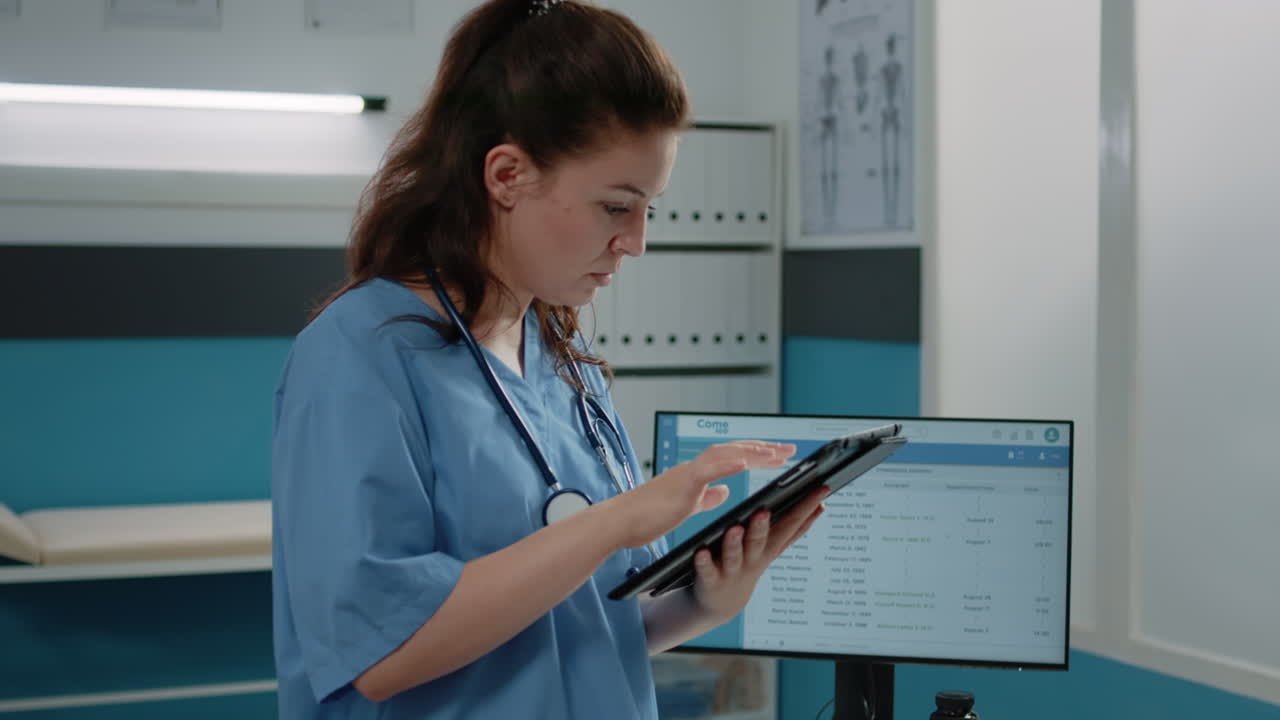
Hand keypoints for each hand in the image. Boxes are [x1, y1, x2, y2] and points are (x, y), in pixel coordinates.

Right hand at [603, 440, 794, 549]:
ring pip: (724, 454)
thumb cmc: (647, 517)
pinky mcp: (681, 485)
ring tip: (776, 455)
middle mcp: (694, 468)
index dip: (758, 454)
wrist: (620, 523)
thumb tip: (726, 490)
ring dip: (752, 452)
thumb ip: (706, 496)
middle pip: (735, 450)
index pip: (733, 457)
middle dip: (764, 449)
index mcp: (697, 474)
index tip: (781, 455)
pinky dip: (728, 463)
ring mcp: (688, 474)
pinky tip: (746, 463)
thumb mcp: (686, 506)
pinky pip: (708, 469)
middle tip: (791, 450)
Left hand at [690, 484, 829, 624]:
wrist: (721, 604)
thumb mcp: (773, 547)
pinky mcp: (710, 580)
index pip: (791, 525)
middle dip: (762, 527)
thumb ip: (794, 529)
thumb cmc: (749, 564)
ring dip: (734, 543)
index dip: (807, 508)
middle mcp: (753, 559)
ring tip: (734, 528)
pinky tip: (700, 553)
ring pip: (734, 555)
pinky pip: (706, 570)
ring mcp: (732, 571)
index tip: (821, 489)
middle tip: (764, 511)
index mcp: (769, 547)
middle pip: (760, 541)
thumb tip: (821, 505)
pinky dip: (704, 562)